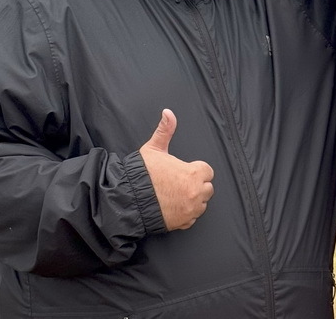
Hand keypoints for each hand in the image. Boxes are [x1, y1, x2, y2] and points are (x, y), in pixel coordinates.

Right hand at [139, 109, 213, 230]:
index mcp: (193, 173)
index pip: (207, 171)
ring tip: (176, 194)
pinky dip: (185, 214)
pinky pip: (192, 218)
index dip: (196, 170)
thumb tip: (168, 113)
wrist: (128, 200)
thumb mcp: (154, 148)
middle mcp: (195, 192)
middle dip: (196, 185)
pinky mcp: (183, 223)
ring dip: (192, 200)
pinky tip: (173, 206)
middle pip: (207, 188)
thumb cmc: (141, 174)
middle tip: (179, 182)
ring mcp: (190, 209)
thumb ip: (165, 130)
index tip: (185, 171)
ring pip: (201, 204)